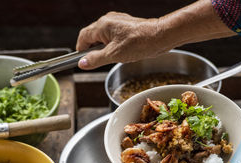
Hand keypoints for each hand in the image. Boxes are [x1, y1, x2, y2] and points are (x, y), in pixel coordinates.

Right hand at [75, 0, 235, 69]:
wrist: (160, 37)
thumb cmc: (140, 43)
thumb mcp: (114, 55)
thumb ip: (96, 59)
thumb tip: (82, 63)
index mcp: (102, 25)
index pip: (83, 37)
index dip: (80, 50)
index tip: (81, 61)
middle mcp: (109, 20)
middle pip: (92, 36)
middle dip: (92, 50)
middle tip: (97, 62)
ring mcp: (118, 22)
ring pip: (103, 37)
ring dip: (103, 49)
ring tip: (112, 58)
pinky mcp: (126, 26)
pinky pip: (113, 36)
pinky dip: (112, 45)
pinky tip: (120, 53)